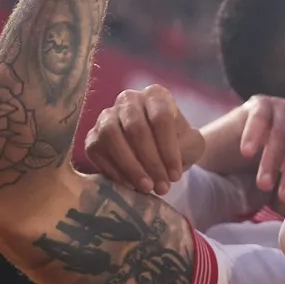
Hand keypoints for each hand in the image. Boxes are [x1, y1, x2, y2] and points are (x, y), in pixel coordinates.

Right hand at [85, 85, 204, 194]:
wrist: (161, 150)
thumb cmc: (179, 143)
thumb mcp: (191, 144)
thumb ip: (184, 149)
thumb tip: (165, 168)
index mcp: (156, 95)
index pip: (161, 118)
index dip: (168, 150)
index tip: (176, 176)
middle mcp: (128, 100)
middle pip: (135, 128)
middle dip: (150, 162)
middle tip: (162, 186)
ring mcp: (107, 116)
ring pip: (112, 137)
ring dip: (130, 167)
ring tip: (146, 187)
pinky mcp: (93, 136)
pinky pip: (98, 152)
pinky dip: (114, 171)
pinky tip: (130, 185)